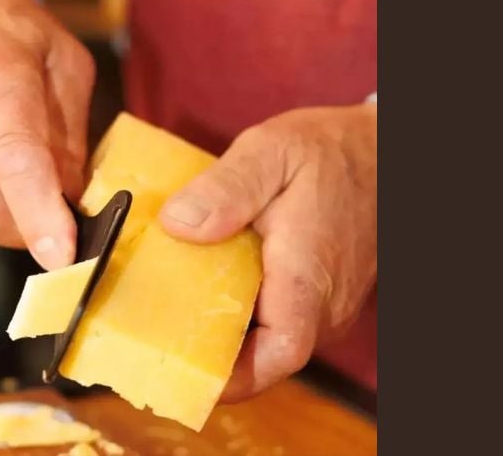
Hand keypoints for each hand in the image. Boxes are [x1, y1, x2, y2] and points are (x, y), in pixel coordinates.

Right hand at [0, 0, 95, 269]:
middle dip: (28, 228)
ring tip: (22, 171)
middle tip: (58, 214)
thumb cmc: (9, 32)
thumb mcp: (64, 64)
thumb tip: (72, 201)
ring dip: (6, 210)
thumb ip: (71, 135)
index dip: (39, 214)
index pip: (15, 159)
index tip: (62, 257)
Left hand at [159, 104, 377, 401]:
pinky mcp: (318, 297)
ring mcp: (323, 305)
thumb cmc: (327, 153)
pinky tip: (206, 290)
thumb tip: (177, 224)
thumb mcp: (270, 153)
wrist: (377, 153)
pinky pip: (276, 321)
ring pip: (268, 341)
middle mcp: (322, 303)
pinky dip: (241, 315)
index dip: (234, 378)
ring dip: (223, 335)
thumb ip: (226, 188)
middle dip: (211, 357)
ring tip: (168, 315)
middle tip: (153, 339)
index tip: (186, 378)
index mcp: (308, 275)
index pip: (280, 351)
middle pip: (264, 356)